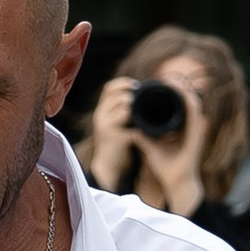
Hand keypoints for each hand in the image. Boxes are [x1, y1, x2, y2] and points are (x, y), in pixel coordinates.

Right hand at [82, 76, 137, 192]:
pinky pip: (132, 126)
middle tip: (146, 98)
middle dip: (133, 95)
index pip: (109, 88)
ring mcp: (107, 127)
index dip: (123, 83)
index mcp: (101, 111)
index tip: (137, 86)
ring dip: (138, 108)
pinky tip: (149, 126)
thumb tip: (137, 93)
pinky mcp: (115, 138)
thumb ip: (121, 109)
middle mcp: (101, 116)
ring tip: (147, 113)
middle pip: (118, 96)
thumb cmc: (115, 144)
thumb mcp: (114, 123)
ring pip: (125, 108)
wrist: (108, 167)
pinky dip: (142, 125)